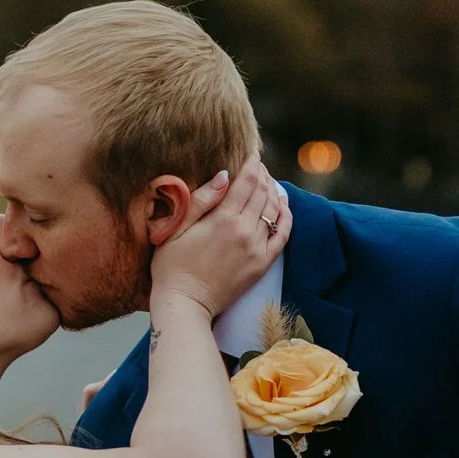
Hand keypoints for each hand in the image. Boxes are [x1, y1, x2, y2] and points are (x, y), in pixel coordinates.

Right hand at [149, 159, 290, 322]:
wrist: (185, 304)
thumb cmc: (172, 265)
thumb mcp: (177, 227)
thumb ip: (202, 199)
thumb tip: (225, 174)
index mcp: (223, 219)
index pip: (246, 182)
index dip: (251, 164)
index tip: (252, 153)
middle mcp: (245, 231)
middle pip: (262, 193)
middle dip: (262, 174)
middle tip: (259, 165)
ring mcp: (256, 248)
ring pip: (274, 210)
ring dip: (273, 191)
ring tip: (268, 181)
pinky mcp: (262, 264)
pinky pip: (283, 235)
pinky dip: (286, 216)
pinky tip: (283, 205)